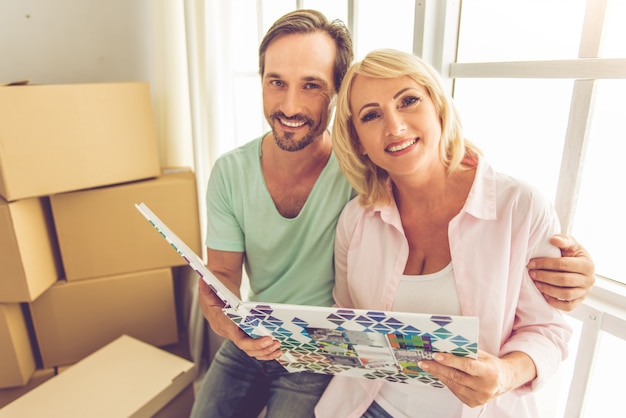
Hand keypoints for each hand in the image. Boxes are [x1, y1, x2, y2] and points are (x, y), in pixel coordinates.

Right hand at [197, 278, 281, 359]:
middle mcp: (227, 331)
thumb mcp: (210, 288)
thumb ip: (207, 289)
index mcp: (221, 323)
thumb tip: (202, 281)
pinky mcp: (241, 332)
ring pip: (249, 350)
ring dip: (264, 352)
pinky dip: (262, 350)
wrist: (216, 290)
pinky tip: (274, 350)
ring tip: (278, 349)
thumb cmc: (215, 289)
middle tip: (276, 343)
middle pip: (245, 347)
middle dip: (261, 349)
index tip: (267, 339)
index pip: (237, 339)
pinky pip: (251, 346)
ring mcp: (234, 333)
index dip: (252, 342)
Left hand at [418, 350, 535, 407]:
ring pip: (453, 385)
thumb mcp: (483, 355)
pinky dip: (446, 381)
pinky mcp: (473, 403)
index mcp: (490, 373)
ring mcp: (479, 398)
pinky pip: (455, 391)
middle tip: (424, 361)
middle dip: (438, 368)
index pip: (467, 366)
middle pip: (456, 376)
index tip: (436, 355)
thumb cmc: (492, 365)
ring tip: (427, 366)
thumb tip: (445, 346)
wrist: (504, 381)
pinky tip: (438, 374)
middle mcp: (485, 388)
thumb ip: (467, 352)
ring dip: (438, 375)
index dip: (450, 360)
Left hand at [528, 234, 594, 310]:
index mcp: (587, 264)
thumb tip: (554, 239)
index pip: (563, 264)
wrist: (579, 264)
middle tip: (531, 273)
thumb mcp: (570, 243)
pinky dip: (555, 303)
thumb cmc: (572, 252)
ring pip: (565, 295)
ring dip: (548, 289)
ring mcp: (585, 292)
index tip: (531, 263)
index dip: (545, 264)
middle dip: (544, 276)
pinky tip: (544, 295)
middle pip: (564, 280)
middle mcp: (589, 280)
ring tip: (536, 283)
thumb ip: (564, 240)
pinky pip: (568, 306)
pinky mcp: (580, 301)